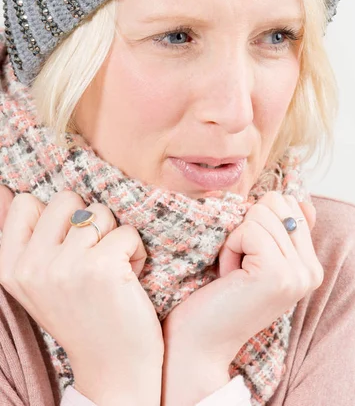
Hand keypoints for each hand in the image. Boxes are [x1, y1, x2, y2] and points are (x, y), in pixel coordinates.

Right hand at [0, 186, 163, 405]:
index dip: (55, 218)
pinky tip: (129, 277)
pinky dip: (136, 250)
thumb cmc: (81, 317)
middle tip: (93, 256)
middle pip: (67, 199)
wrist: (113, 370)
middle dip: (88, 221)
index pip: (26, 203)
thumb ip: (23, 238)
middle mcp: (33, 266)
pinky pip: (127, 231)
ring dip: (114, 237)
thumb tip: (3, 189)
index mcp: (11, 268)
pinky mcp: (102, 267)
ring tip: (111, 270)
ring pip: (101, 212)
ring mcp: (66, 267)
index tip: (65, 246)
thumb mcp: (39, 281)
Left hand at [162, 191, 322, 376]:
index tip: (249, 255)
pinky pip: (248, 230)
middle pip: (277, 202)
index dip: (257, 220)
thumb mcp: (257, 257)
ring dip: (236, 239)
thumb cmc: (221, 294)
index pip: (291, 204)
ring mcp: (298, 273)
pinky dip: (230, 248)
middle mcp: (312, 271)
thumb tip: (298, 197)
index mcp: (311, 265)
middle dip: (247, 225)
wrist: (201, 341)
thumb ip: (280, 229)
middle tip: (241, 263)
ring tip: (235, 273)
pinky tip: (230, 276)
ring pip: (261, 214)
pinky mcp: (277, 274)